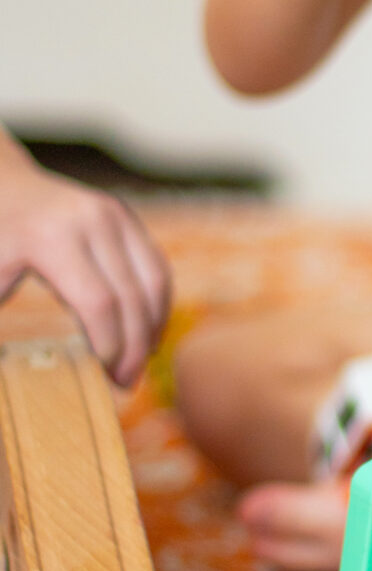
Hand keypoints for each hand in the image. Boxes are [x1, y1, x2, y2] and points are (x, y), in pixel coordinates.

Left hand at [0, 162, 171, 386]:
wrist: (3, 187)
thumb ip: (4, 314)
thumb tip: (13, 377)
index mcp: (52, 238)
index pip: (98, 302)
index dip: (108, 345)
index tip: (104, 377)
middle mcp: (92, 221)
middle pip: (131, 296)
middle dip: (134, 346)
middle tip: (126, 383)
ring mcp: (115, 215)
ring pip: (154, 281)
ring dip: (153, 328)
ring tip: (139, 362)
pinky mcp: (127, 218)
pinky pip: (155, 267)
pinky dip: (157, 304)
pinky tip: (147, 332)